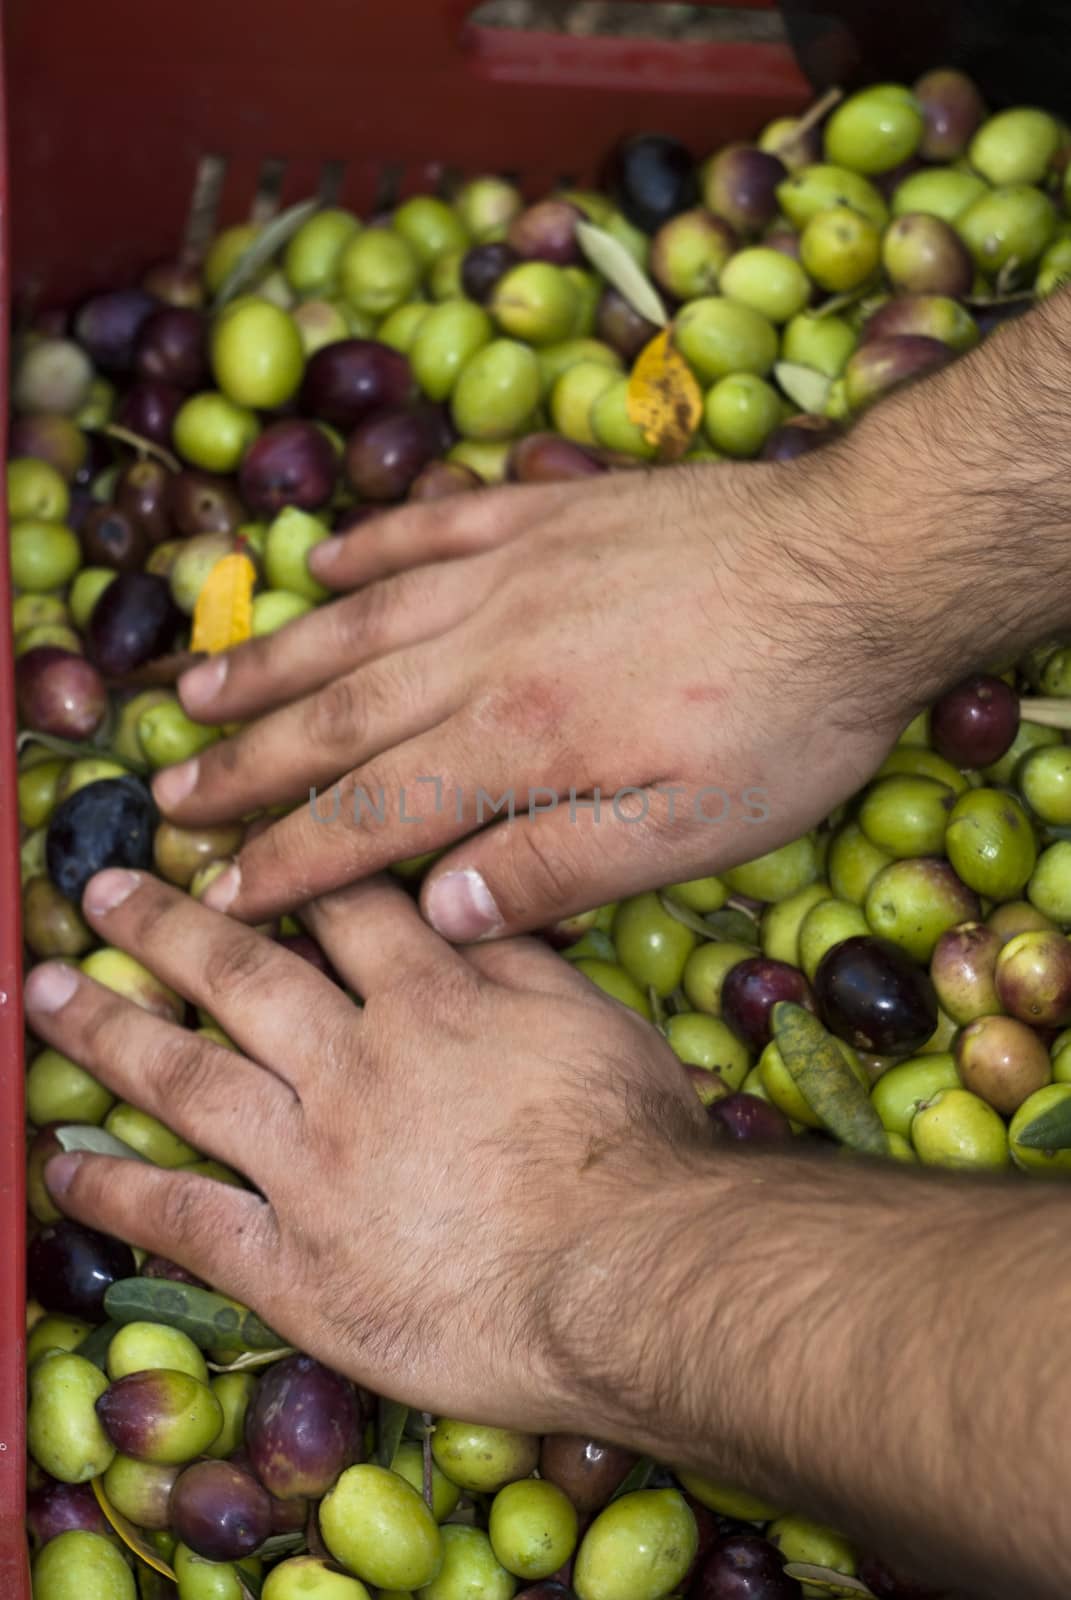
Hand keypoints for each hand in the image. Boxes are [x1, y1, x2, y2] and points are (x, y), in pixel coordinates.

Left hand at [28, 866, 707, 1430]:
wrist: (628, 1277)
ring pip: (187, 1077)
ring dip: (106, 1029)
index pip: (339, 912)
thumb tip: (462, 905)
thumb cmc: (633, 1149)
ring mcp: (310, 1162)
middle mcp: (350, 1065)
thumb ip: (518, 961)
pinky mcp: (292, 1263)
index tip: (235, 842)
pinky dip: (117, 1189)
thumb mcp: (597, 1021)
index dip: (284, 870)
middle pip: (237, 976)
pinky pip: (184, 1218)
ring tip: (46, 991)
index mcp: (428, 1000)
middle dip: (162, 925)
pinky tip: (62, 1166)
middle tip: (100, 891)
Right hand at [153, 461, 911, 933]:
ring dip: (275, 662)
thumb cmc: (791, 713)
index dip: (291, 860)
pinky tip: (323, 562)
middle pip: (340, 716)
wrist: (863, 563)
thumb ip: (563, 868)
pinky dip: (372, 549)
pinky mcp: (551, 514)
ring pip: (363, 623)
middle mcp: (490, 649)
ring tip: (197, 691)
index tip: (223, 892)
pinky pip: (436, 528)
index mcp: (521, 741)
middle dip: (248, 765)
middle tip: (171, 797)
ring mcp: (515, 569)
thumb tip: (445, 911)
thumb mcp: (696, 828)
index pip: (375, 813)